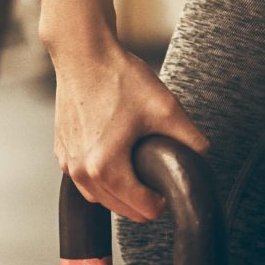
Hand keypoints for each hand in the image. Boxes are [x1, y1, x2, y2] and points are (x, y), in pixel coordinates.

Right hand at [48, 31, 208, 221]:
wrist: (83, 54)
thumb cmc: (119, 78)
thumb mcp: (166, 108)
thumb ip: (190, 139)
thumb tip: (202, 158)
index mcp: (105, 168)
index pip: (143, 210)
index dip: (163, 201)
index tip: (168, 182)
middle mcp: (81, 172)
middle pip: (122, 210)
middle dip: (143, 199)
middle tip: (157, 175)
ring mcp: (67, 163)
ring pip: (101, 200)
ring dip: (121, 193)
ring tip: (138, 169)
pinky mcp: (61, 152)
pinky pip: (84, 181)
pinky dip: (101, 179)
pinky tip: (116, 157)